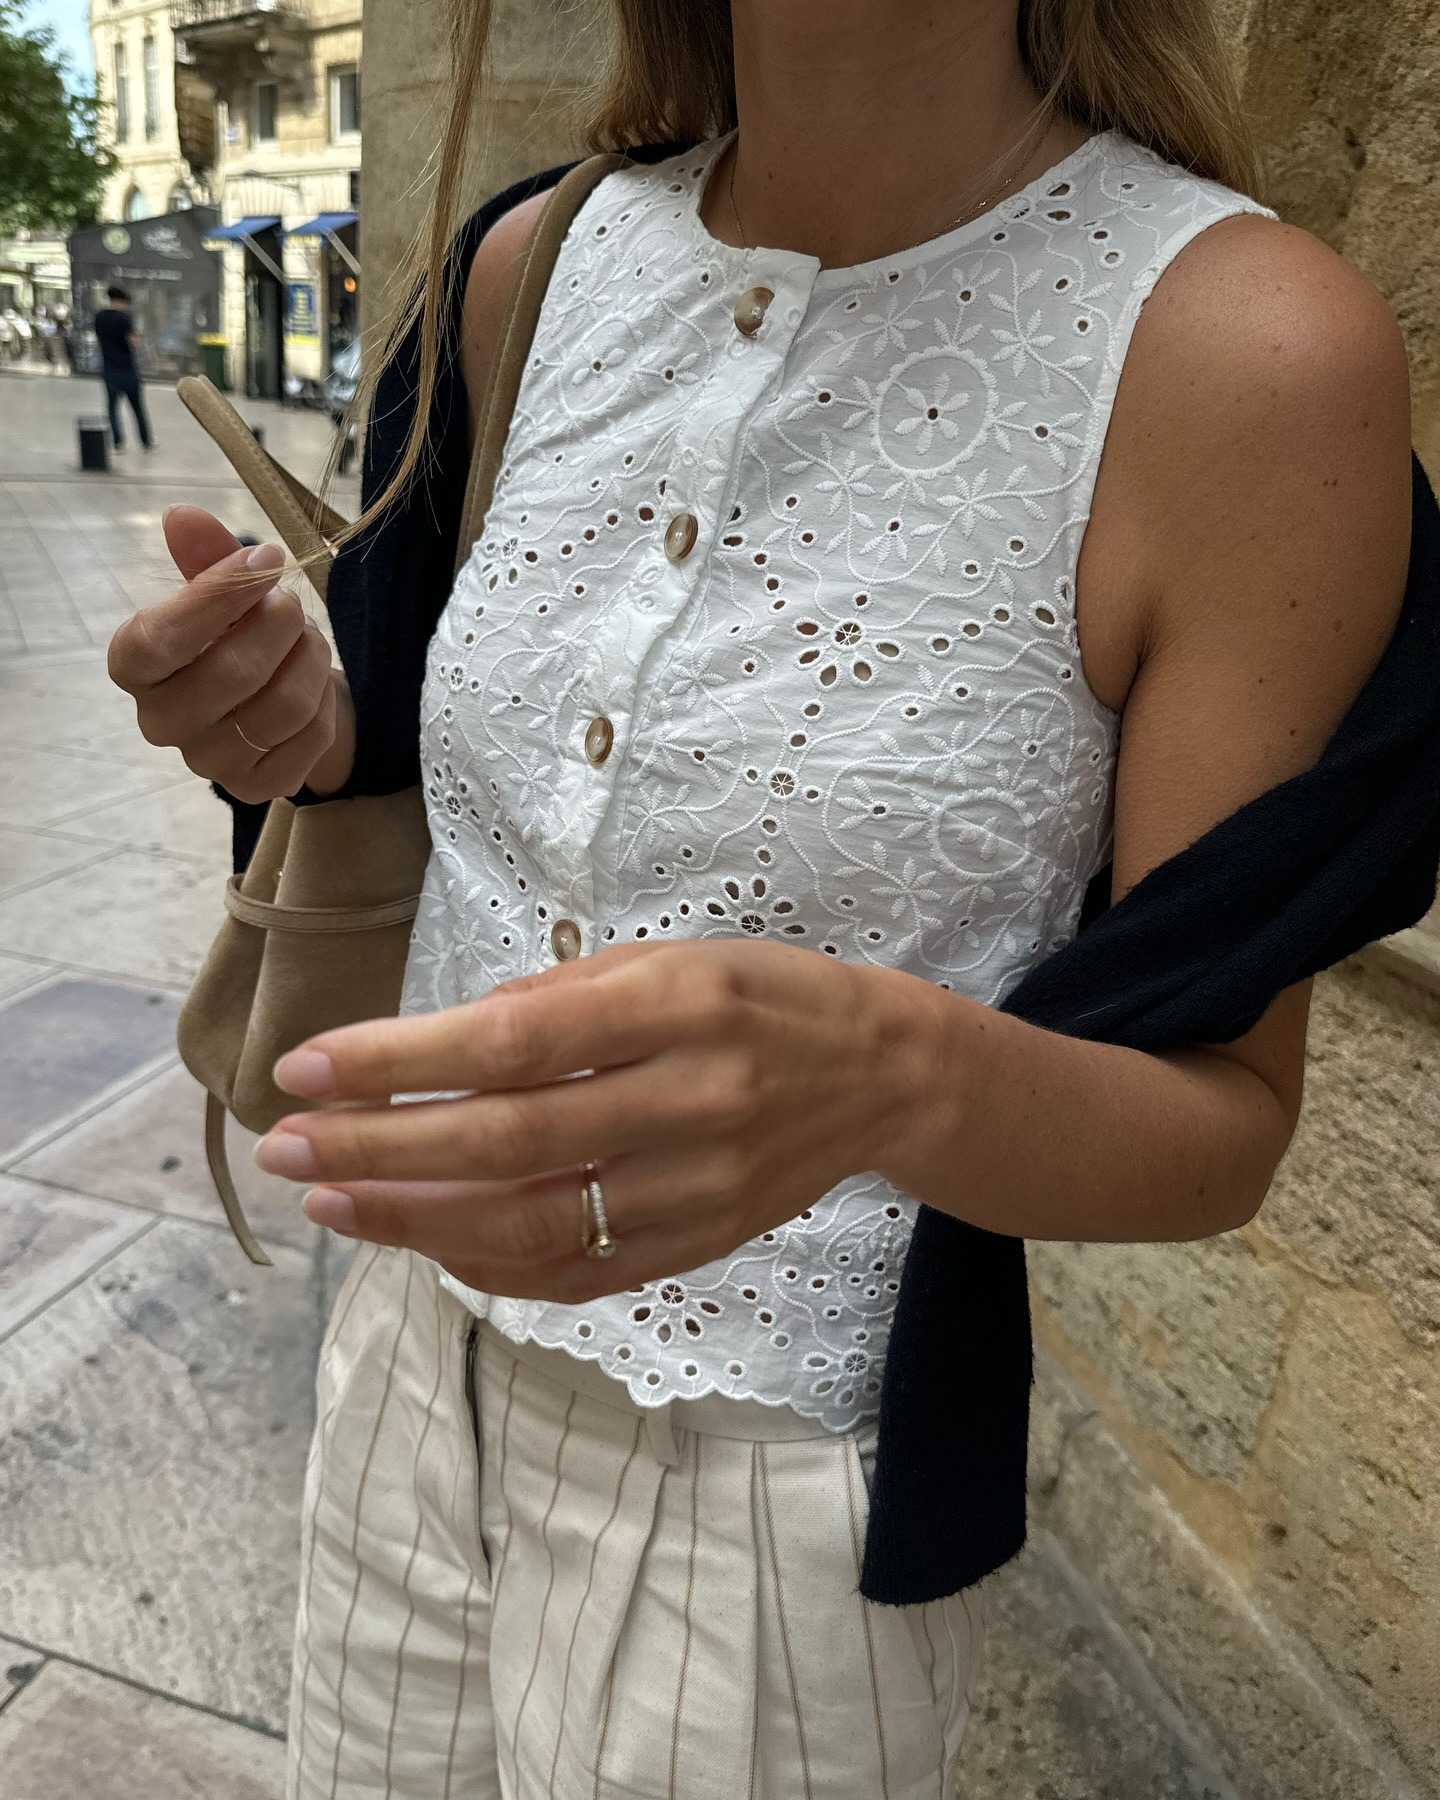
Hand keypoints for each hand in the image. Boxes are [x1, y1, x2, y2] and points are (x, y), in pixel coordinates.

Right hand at [107, 505, 354, 802]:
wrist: (285, 695)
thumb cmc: (242, 636)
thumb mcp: (226, 592)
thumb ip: (205, 556)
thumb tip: (183, 517)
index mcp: (136, 668)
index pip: (156, 641)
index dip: (215, 597)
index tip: (264, 561)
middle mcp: (160, 722)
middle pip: (231, 673)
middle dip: (279, 624)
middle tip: (292, 603)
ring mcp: (209, 762)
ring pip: (281, 704)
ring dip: (311, 657)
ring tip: (309, 638)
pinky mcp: (257, 787)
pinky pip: (310, 736)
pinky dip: (325, 699)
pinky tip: (315, 684)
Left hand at [255, 941, 939, 1301]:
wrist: (882, 1074)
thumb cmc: (763, 996)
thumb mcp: (670, 955)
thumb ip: (559, 998)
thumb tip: (446, 1042)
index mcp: (678, 1006)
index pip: (512, 1046)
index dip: (398, 1064)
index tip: (308, 1069)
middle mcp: (690, 1102)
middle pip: (506, 1145)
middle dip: (378, 1151)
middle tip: (284, 1148)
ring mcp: (697, 1189)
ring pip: (532, 1225)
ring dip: (413, 1220)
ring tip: (328, 1201)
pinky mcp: (700, 1245)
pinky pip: (577, 1274)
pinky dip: (489, 1266)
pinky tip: (423, 1242)